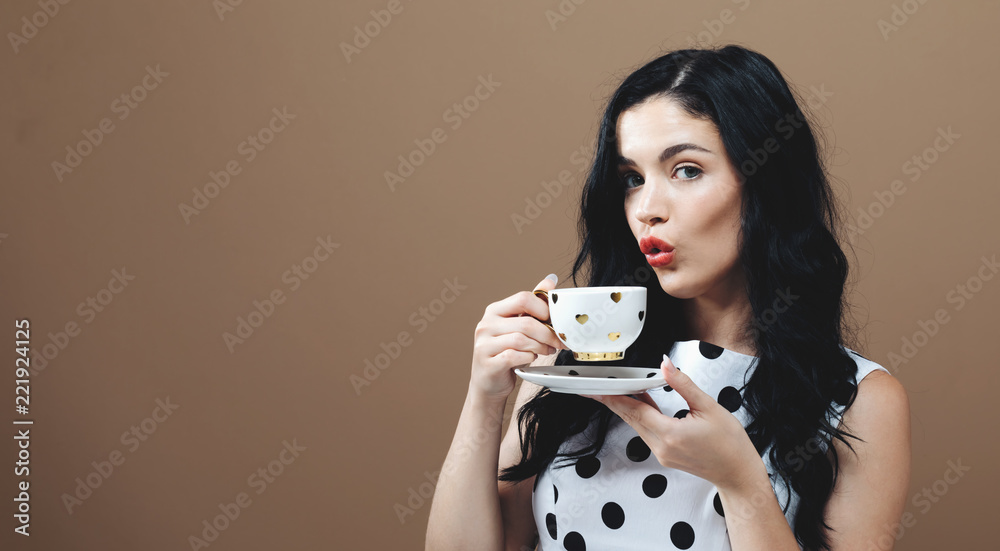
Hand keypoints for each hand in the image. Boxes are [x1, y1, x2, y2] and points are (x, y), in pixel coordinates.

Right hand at [468, 274, 566, 403]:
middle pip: (526, 322)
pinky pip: (514, 356)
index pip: (523, 298)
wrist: (488, 384)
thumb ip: (533, 304)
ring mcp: (484, 344)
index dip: (544, 308)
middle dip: (548, 333)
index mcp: (494, 311)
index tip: (555, 320)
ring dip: (541, 346)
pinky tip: (532, 357)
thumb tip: (551, 279)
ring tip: (548, 350)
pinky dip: (528, 357)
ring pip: (521, 340)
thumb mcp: (519, 326)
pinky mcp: (488, 363)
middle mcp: (486, 325)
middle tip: (559, 341)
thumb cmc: (506, 353)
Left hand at [583, 355, 765, 491]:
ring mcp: (662, 454)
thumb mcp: (709, 406)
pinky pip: (647, 432)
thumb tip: (666, 365)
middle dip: (612, 400)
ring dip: (627, 407)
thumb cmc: (730, 443)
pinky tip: (641, 402)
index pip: (634, 410)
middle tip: (595, 385)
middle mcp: (661, 447)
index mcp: (671, 434)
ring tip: (615, 388)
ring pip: (637, 425)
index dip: (613, 396)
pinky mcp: (665, 456)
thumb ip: (683, 384)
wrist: (738, 473)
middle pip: (630, 418)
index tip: (597, 387)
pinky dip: (641, 416)